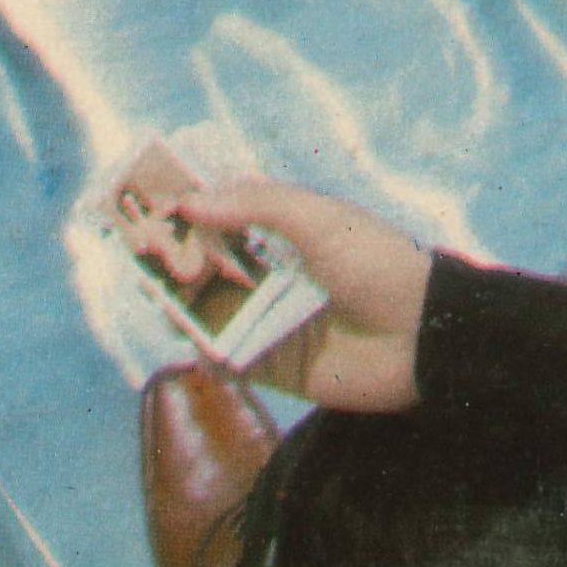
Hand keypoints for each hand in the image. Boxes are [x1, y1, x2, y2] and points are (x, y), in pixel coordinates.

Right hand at [165, 178, 432, 412]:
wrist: (427, 336)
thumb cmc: (377, 263)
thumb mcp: (317, 217)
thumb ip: (255, 204)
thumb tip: (190, 202)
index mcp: (281, 233)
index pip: (222, 214)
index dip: (186, 207)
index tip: (147, 200)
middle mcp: (271, 275)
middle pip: (207, 264)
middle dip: (171, 258)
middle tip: (139, 253)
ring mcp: (272, 320)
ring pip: (212, 311)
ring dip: (182, 305)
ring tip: (157, 297)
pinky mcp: (278, 366)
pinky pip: (232, 361)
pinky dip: (208, 356)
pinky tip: (196, 344)